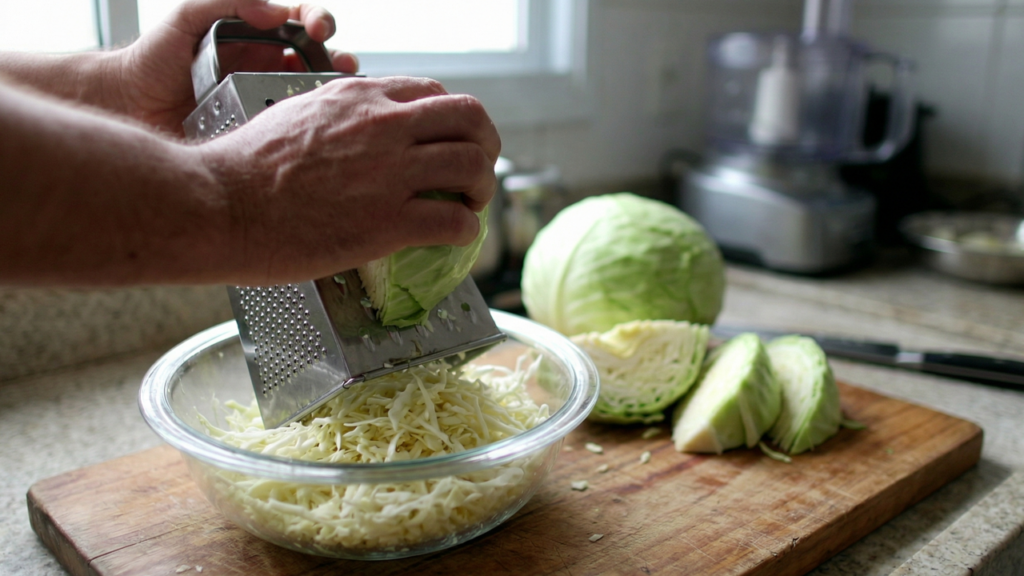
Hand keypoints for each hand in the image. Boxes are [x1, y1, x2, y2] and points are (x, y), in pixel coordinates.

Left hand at [117, 0, 357, 134]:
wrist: (129, 104)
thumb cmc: (153, 57)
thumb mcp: (187, 16)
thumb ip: (228, 1)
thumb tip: (275, 10)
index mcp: (257, 35)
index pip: (301, 20)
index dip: (318, 19)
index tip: (318, 28)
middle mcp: (267, 66)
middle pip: (319, 59)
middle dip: (341, 58)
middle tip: (344, 66)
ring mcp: (265, 99)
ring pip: (312, 95)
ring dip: (332, 93)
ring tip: (337, 95)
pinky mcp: (257, 130)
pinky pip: (288, 129)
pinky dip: (306, 126)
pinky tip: (311, 125)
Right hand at [198, 76, 500, 284]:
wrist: (219, 204)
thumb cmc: (243, 166)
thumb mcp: (296, 114)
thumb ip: (337, 117)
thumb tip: (353, 132)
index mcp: (361, 97)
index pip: (434, 94)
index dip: (453, 121)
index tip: (449, 143)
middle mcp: (384, 125)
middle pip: (470, 119)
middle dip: (485, 145)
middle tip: (477, 172)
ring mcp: (390, 172)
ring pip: (473, 166)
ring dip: (482, 188)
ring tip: (470, 206)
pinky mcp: (388, 221)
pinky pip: (455, 221)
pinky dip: (467, 231)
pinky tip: (457, 238)